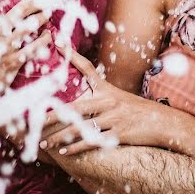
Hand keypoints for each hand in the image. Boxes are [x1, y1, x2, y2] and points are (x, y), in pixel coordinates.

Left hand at [39, 44, 171, 155]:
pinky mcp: (118, 133)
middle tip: (33, 120)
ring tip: (44, 141)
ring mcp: (113, 117)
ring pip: (80, 128)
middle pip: (74, 106)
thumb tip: (79, 97)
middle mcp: (108, 101)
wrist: (161, 122)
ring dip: (60, 136)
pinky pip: (92, 141)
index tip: (57, 42)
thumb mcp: (118, 97)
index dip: (72, 55)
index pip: (87, 69)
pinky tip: (64, 151)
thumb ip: (99, 94)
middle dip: (52, 114)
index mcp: (107, 90)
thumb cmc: (136, 110)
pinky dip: (77, 147)